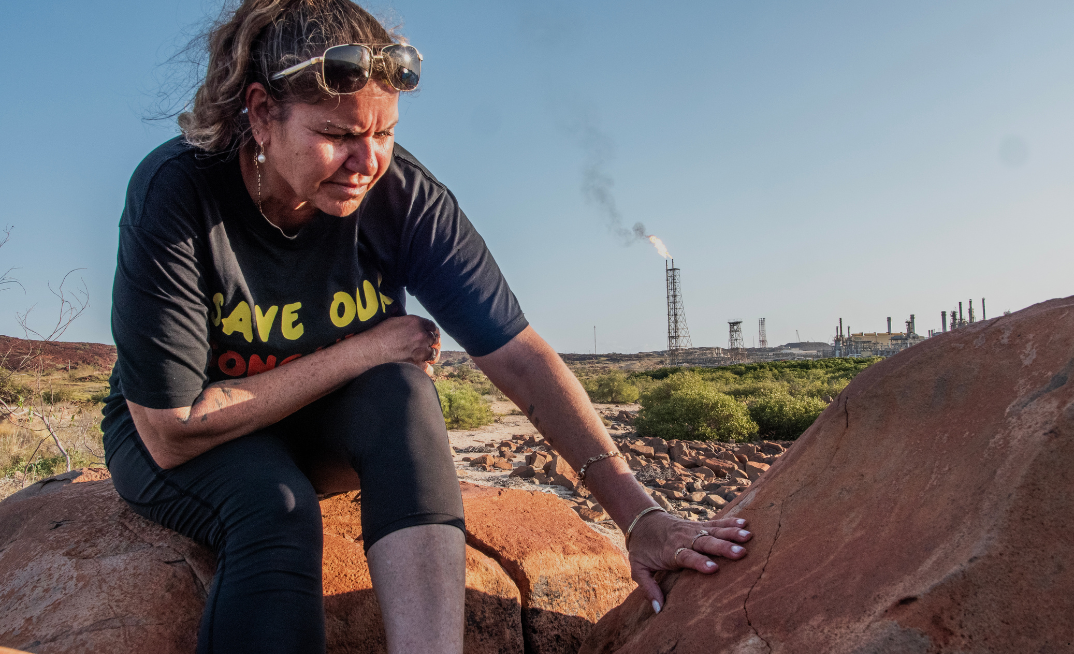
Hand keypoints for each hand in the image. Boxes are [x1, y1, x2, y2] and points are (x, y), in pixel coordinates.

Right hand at [362, 315, 440, 374]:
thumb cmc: (376, 335)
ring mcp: (420, 351)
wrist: (368, 351)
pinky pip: (429, 368)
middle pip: (434, 340)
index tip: (429, 335)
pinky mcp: (417, 366)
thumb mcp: (391, 320)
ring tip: (424, 357)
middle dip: (430, 343)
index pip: (432, 326)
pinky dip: (426, 369)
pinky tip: (421, 367)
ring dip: (429, 355)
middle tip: (426, 347)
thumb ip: (405, 320)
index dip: (431, 331)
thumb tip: (404, 315)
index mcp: (416, 322)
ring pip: (434, 354)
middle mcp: (421, 336)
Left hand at [627, 511, 752, 611]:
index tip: (713, 568)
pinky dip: (730, 522)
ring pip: (713, 531)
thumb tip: (658, 610)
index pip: (686, 557)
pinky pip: (716, 523)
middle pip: (704, 543)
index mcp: (670, 552)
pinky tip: (745, 522)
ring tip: (748, 536)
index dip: (699, 562)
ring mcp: (692, 530)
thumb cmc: (642, 548)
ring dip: (731, 533)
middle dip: (723, 548)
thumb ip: (648, 589)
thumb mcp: (638, 569)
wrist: (641, 520)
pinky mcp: (698, 525)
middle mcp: (683, 539)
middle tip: (741, 553)